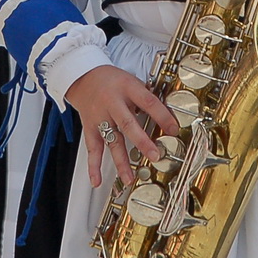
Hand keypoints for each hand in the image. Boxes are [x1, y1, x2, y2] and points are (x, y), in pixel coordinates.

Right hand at [65, 64, 179, 186]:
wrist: (82, 76)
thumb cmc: (111, 79)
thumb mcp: (131, 81)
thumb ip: (146, 97)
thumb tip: (167, 116)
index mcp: (127, 88)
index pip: (148, 102)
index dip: (162, 116)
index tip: (174, 129)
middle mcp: (112, 103)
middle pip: (128, 124)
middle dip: (142, 142)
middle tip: (154, 155)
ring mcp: (100, 116)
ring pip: (111, 140)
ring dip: (121, 161)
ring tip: (129, 178)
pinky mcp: (89, 127)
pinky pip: (92, 148)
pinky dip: (93, 166)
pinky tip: (96, 180)